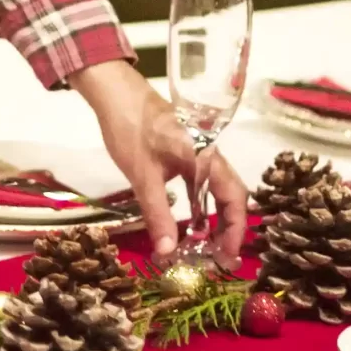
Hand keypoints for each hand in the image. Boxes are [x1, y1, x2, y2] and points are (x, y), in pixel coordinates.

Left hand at [70, 57, 246, 269]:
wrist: (115, 92)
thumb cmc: (130, 129)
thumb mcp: (142, 176)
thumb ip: (158, 215)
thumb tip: (167, 254)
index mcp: (207, 158)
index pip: (234, 198)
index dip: (235, 230)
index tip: (226, 258)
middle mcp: (210, 155)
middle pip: (232, 195)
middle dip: (229, 228)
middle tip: (217, 258)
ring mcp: (200, 152)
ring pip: (218, 189)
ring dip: (216, 218)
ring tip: (206, 246)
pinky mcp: (186, 152)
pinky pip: (203, 183)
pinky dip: (203, 205)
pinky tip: (191, 221)